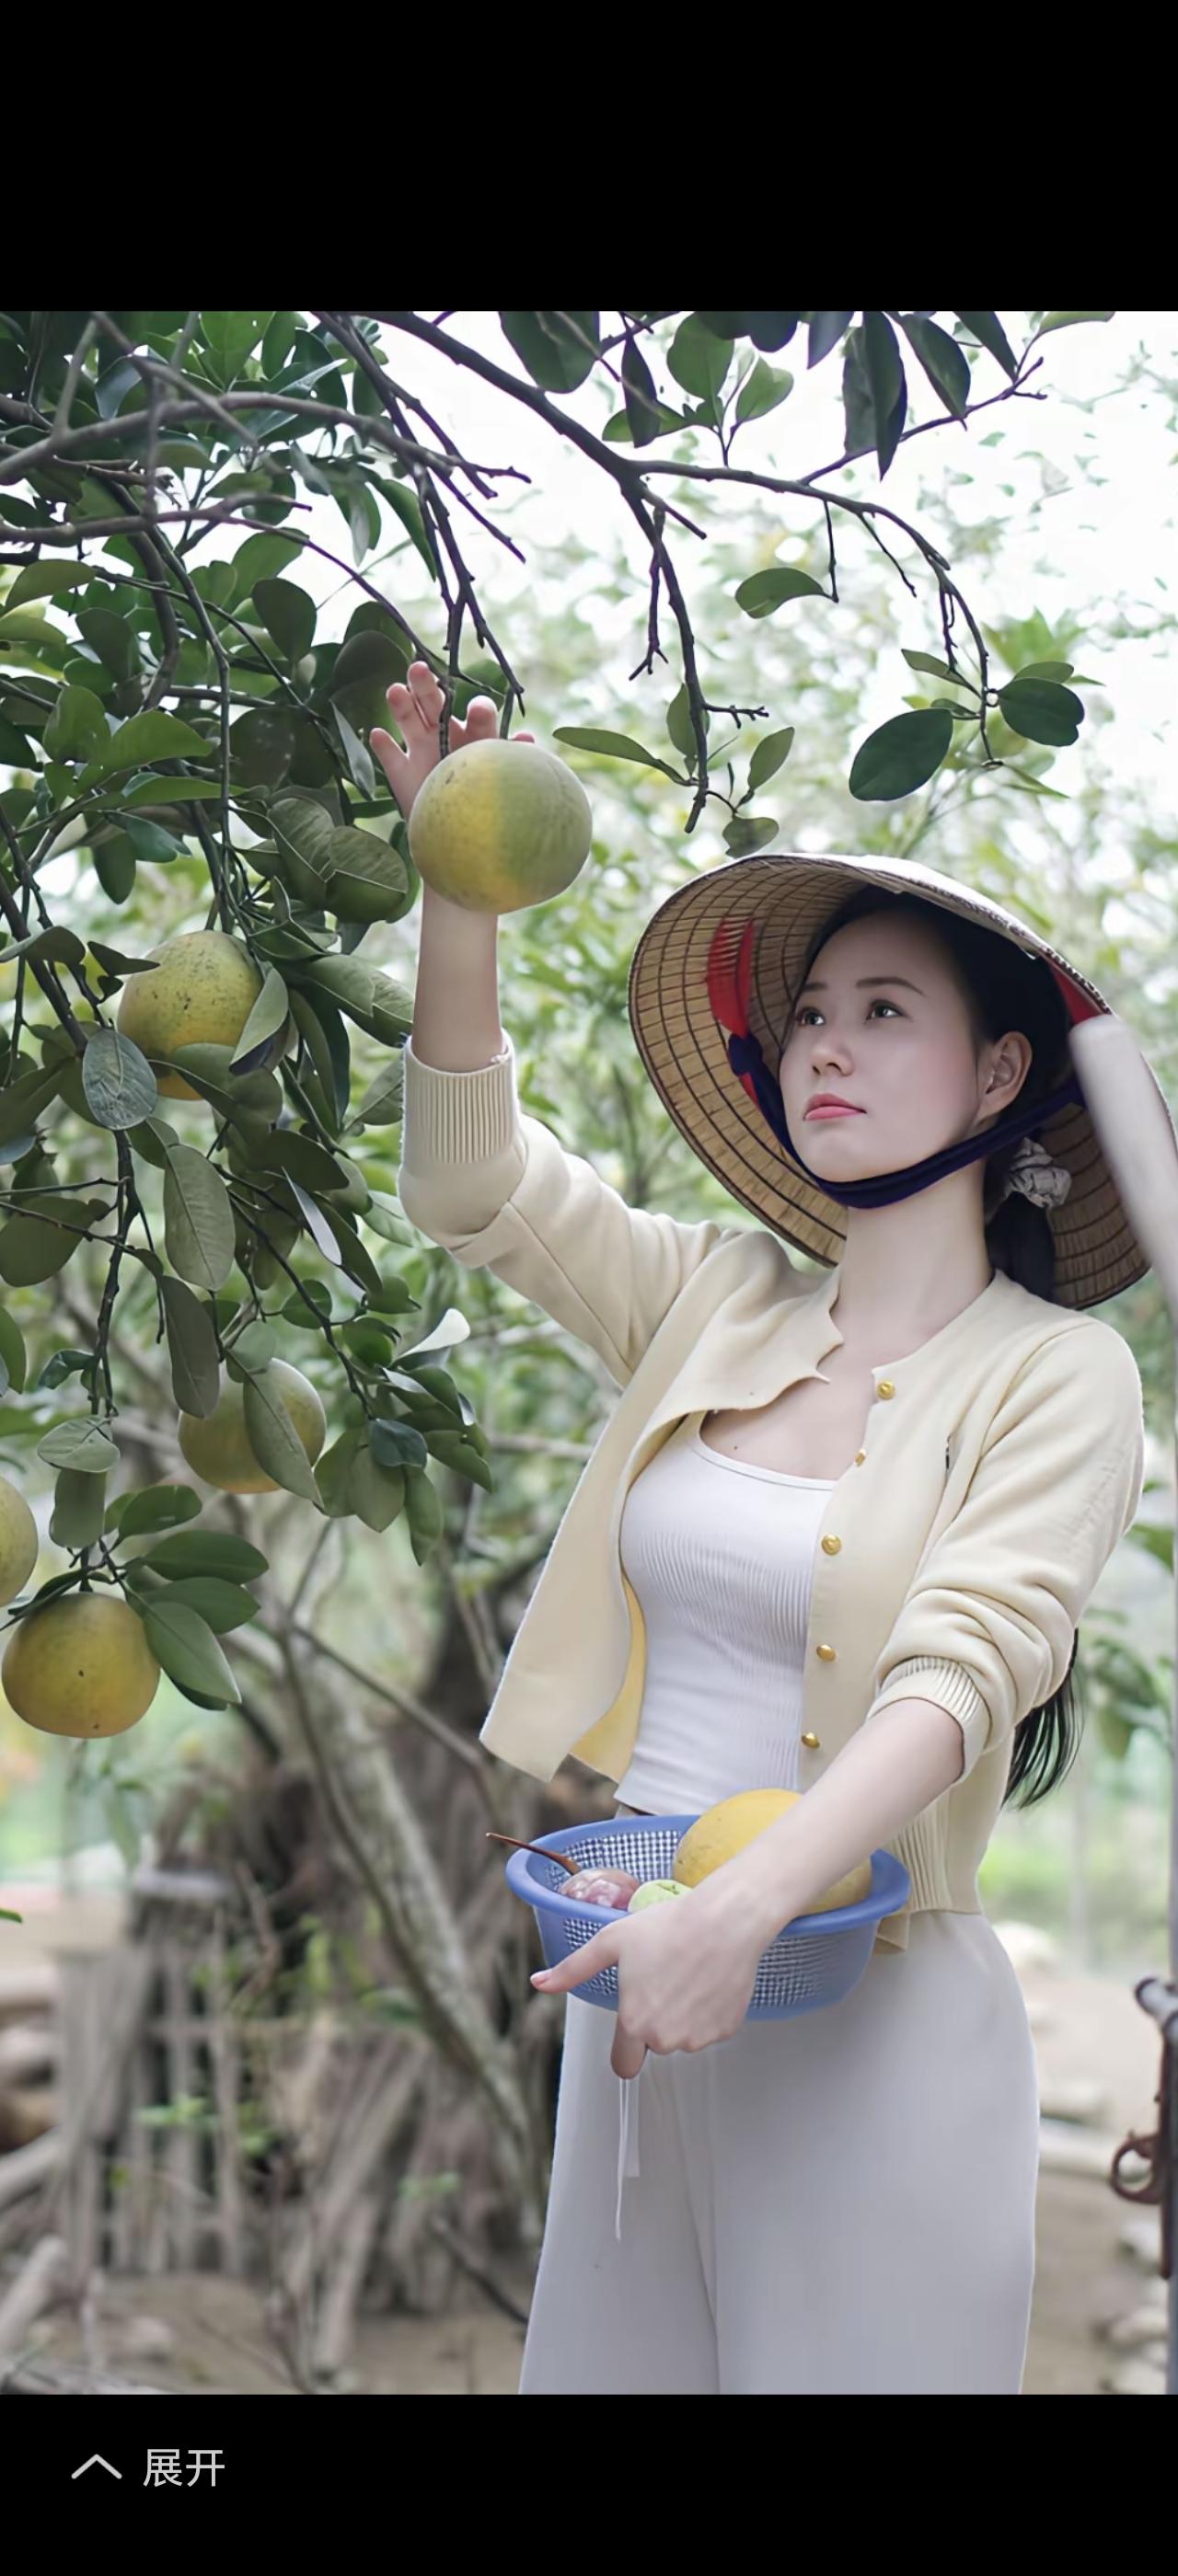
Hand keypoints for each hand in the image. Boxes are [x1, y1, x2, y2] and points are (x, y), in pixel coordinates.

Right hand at [370, 659, 534, 823]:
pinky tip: (377, 734)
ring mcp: (420, 751)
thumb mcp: (500, 776)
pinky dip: (383, 746)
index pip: (478, 716)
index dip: (479, 712)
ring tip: (395, 691)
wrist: (459, 830)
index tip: (478, 710)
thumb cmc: (485, 798)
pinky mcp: (402, 772)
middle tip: (419, 669)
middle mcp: (445, 734)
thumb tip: (526, 737)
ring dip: (401, 705)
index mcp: (474, 734)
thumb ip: (510, 756)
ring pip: (408, 721)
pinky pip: (390, 757)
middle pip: (434, 704)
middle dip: (426, 686)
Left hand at [531, 1883, 764, 2079]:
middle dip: (654, 2020)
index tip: (631, 2023)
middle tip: (661, 1979)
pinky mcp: (726, 2030)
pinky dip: (707, 2012)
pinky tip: (706, 1980)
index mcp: (634, 2022)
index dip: (624, 2045)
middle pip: (653, 2044)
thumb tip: (539, 1983)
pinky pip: (709, 2029)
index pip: (623, 2065)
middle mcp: (666, 2038)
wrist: (724, 1921)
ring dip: (681, 2016)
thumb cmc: (669, 1927)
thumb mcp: (611, 1942)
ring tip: (686, 1975)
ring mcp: (698, 2037)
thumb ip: (573, 1969)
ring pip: (682, 2037)